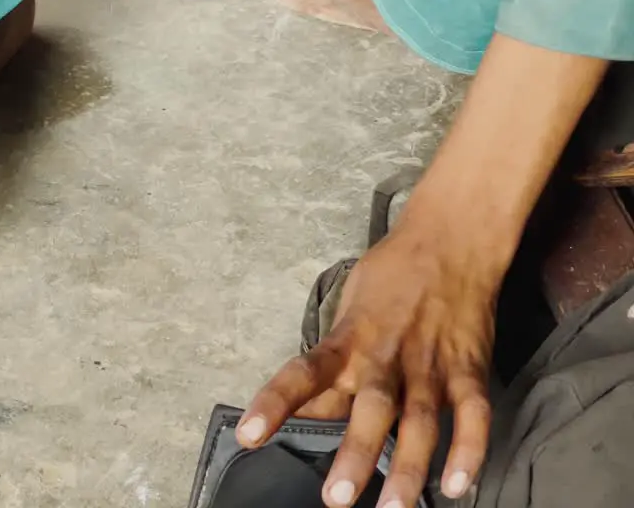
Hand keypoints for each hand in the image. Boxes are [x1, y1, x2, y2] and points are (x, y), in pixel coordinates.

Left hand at [239, 208, 507, 507]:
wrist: (451, 239)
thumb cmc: (390, 276)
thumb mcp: (346, 310)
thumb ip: (332, 365)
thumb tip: (311, 410)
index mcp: (346, 341)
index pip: (301, 374)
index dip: (273, 405)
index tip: (247, 436)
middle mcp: (385, 357)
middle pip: (368, 410)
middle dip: (353, 454)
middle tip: (336, 497)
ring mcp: (430, 365)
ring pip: (419, 422)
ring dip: (408, 467)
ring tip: (395, 506)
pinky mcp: (469, 369)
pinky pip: (472, 415)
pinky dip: (468, 449)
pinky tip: (458, 485)